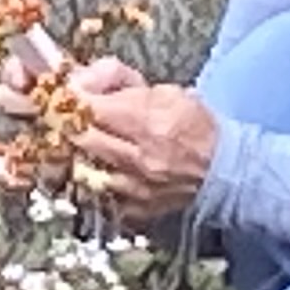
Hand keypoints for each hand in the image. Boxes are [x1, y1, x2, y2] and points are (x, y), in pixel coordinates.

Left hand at [67, 58, 216, 220]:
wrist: (222, 167)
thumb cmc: (193, 125)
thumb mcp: (163, 90)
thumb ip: (119, 80)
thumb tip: (80, 80)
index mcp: (147, 121)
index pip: (91, 108)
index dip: (72, 100)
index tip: (67, 97)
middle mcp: (140, 156)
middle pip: (82, 138)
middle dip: (69, 125)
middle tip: (67, 119)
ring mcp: (137, 187)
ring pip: (85, 169)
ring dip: (78, 154)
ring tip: (84, 144)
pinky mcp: (137, 208)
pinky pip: (100, 195)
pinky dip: (95, 181)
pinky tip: (100, 169)